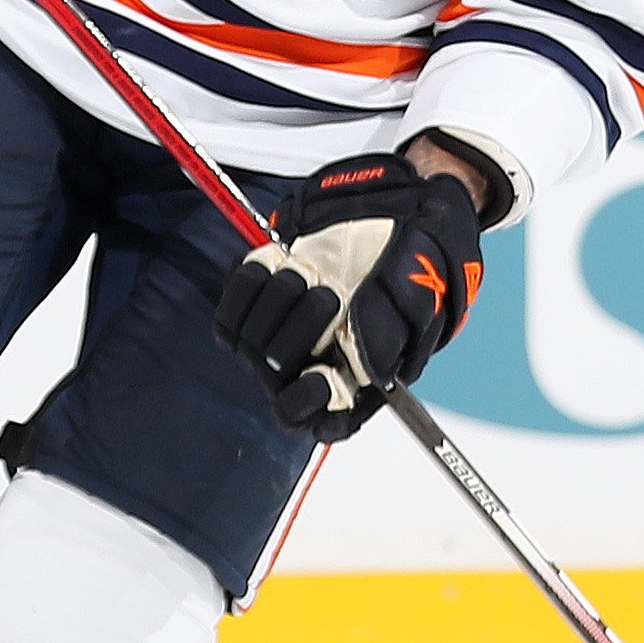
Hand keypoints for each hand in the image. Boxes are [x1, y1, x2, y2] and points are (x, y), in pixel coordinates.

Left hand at [215, 145, 489, 440]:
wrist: (382, 222)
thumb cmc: (405, 266)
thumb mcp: (414, 299)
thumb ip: (389, 339)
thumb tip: (365, 371)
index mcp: (354, 381)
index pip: (319, 419)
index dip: (312, 399)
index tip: (322, 373)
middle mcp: (309, 370)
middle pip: (278, 367)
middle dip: (306, 322)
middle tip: (333, 292)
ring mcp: (276, 343)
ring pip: (252, 338)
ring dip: (284, 293)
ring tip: (313, 273)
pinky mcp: (250, 314)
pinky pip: (229, 313)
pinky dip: (253, 279)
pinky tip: (278, 262)